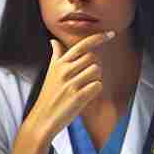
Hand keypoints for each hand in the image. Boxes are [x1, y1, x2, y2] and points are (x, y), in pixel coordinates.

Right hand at [7, 32, 115, 153]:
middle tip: (84, 79)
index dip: (98, 38)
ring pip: (97, 71)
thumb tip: (53, 41)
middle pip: (93, 58)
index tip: (111, 33)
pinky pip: (98, 86)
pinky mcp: (78, 96)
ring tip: (83, 88)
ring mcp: (71, 83)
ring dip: (95, 79)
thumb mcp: (50, 73)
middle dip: (94, 67)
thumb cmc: (48, 96)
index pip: (82, 45)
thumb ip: (56, 56)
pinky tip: (85, 96)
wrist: (42, 119)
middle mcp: (65, 70)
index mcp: (59, 63)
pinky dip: (95, 91)